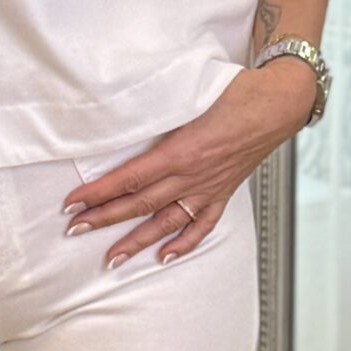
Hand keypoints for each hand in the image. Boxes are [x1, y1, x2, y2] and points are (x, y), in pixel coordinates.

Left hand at [58, 57, 317, 266]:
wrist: (278, 103)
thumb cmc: (236, 92)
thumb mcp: (190, 95)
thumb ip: (158, 111)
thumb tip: (122, 111)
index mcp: (180, 152)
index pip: (129, 178)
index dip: (98, 192)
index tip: (72, 202)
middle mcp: (192, 176)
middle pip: (139, 204)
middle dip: (104, 218)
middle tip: (75, 230)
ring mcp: (208, 188)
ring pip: (166, 222)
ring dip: (137, 241)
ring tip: (112, 258)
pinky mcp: (223, 192)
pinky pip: (202, 224)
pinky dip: (184, 242)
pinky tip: (165, 256)